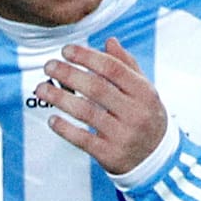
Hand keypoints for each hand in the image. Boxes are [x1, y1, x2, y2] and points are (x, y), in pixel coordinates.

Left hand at [35, 37, 167, 173]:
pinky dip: (64, 128)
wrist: (158, 159)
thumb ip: (127, 65)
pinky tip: (52, 118)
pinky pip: (82, 139)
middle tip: (49, 66)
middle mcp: (135, 113)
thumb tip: (109, 41)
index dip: (87, 57)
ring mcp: (123, 135)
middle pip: (96, 88)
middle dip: (69, 74)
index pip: (113, 68)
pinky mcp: (111, 155)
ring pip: (86, 112)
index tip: (66, 50)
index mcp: (144, 92)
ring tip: (42, 88)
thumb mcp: (144, 91)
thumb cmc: (145, 118)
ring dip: (59, 98)